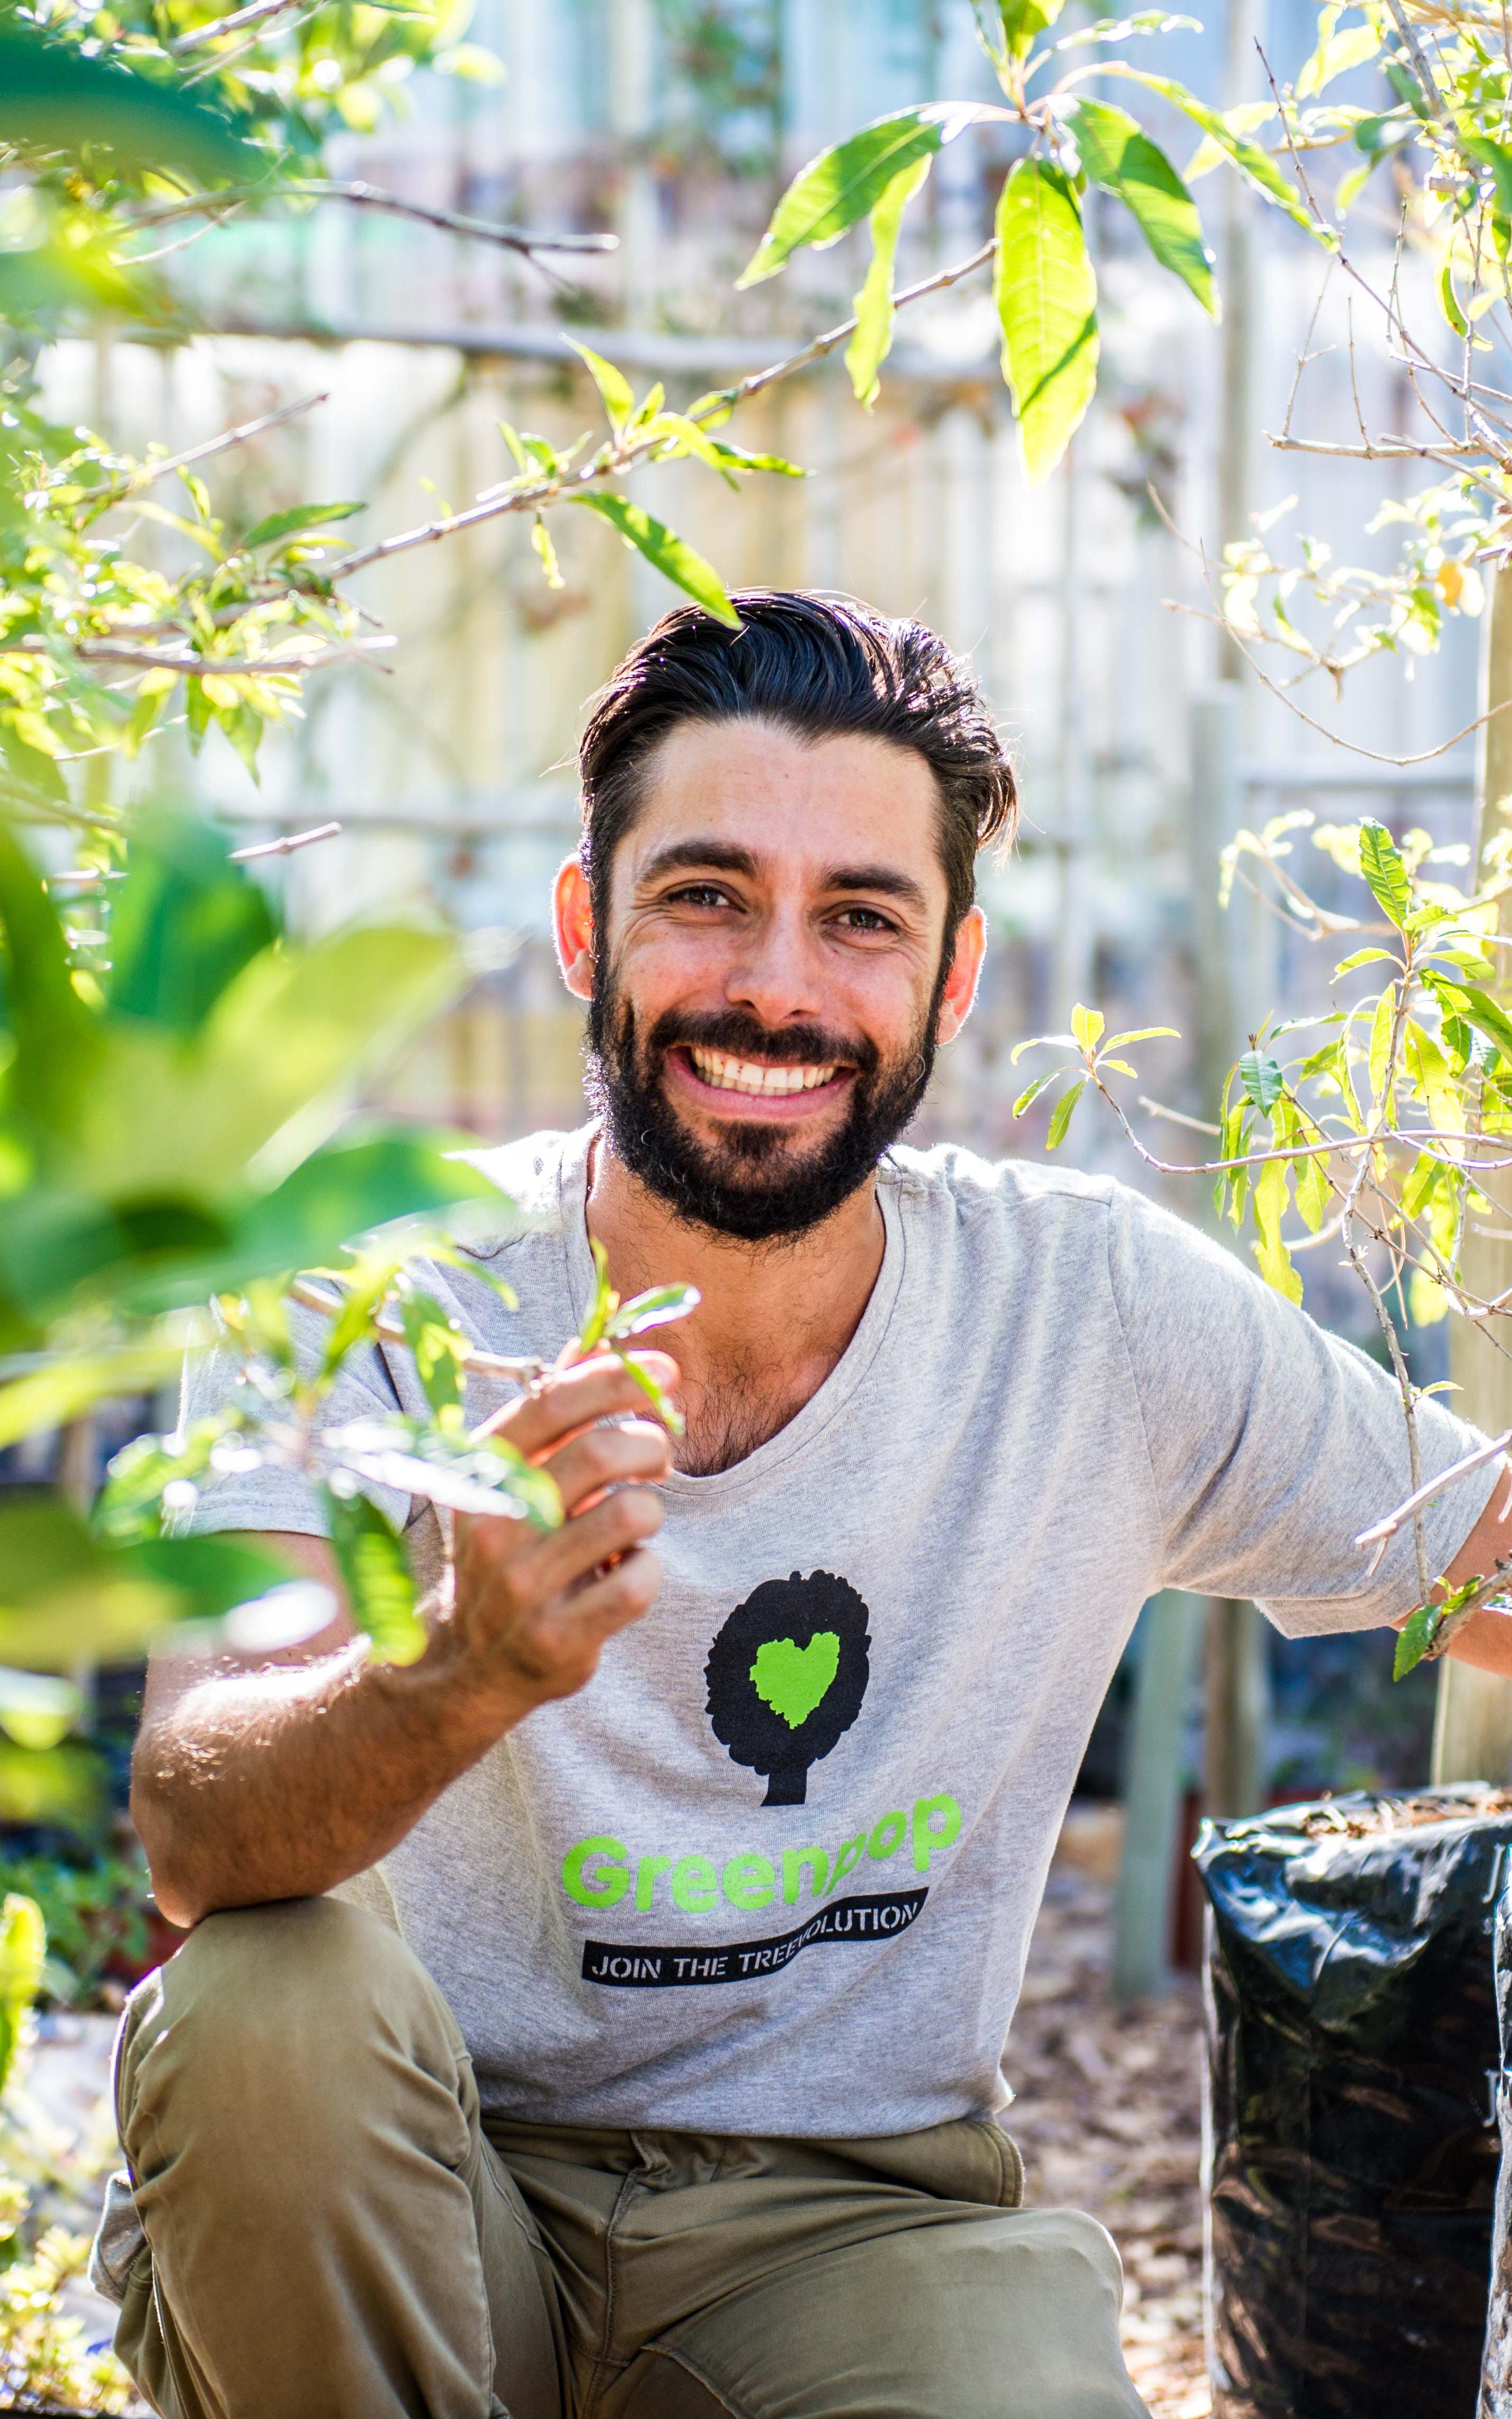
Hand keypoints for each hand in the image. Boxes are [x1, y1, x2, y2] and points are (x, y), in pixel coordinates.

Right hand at [420, 1352, 675, 1729]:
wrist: (469, 1662)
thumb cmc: (511, 1550)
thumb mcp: (514, 1480)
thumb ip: (554, 1415)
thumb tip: (595, 1344)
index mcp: (480, 1473)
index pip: (552, 1402)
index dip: (617, 1378)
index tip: (665, 1372)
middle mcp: (494, 1525)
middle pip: (602, 1452)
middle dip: (651, 1444)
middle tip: (660, 1456)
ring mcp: (522, 1586)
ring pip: (630, 1514)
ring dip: (650, 1511)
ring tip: (634, 1521)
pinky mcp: (557, 1637)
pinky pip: (639, 1583)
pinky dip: (647, 1569)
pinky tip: (626, 1572)